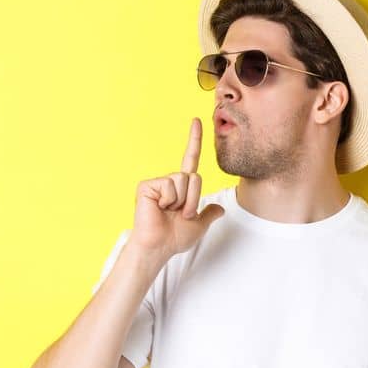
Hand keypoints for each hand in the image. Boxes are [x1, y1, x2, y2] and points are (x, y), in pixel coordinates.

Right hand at [130, 117, 225, 256]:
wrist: (159, 247)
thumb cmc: (175, 237)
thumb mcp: (199, 225)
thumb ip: (209, 214)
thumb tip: (220, 209)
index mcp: (182, 188)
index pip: (190, 159)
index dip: (194, 140)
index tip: (197, 120)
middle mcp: (170, 181)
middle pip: (195, 177)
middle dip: (194, 199)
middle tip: (182, 214)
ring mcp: (158, 182)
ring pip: (185, 180)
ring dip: (184, 201)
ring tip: (170, 212)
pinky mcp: (147, 185)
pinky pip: (171, 185)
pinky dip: (170, 200)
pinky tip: (160, 208)